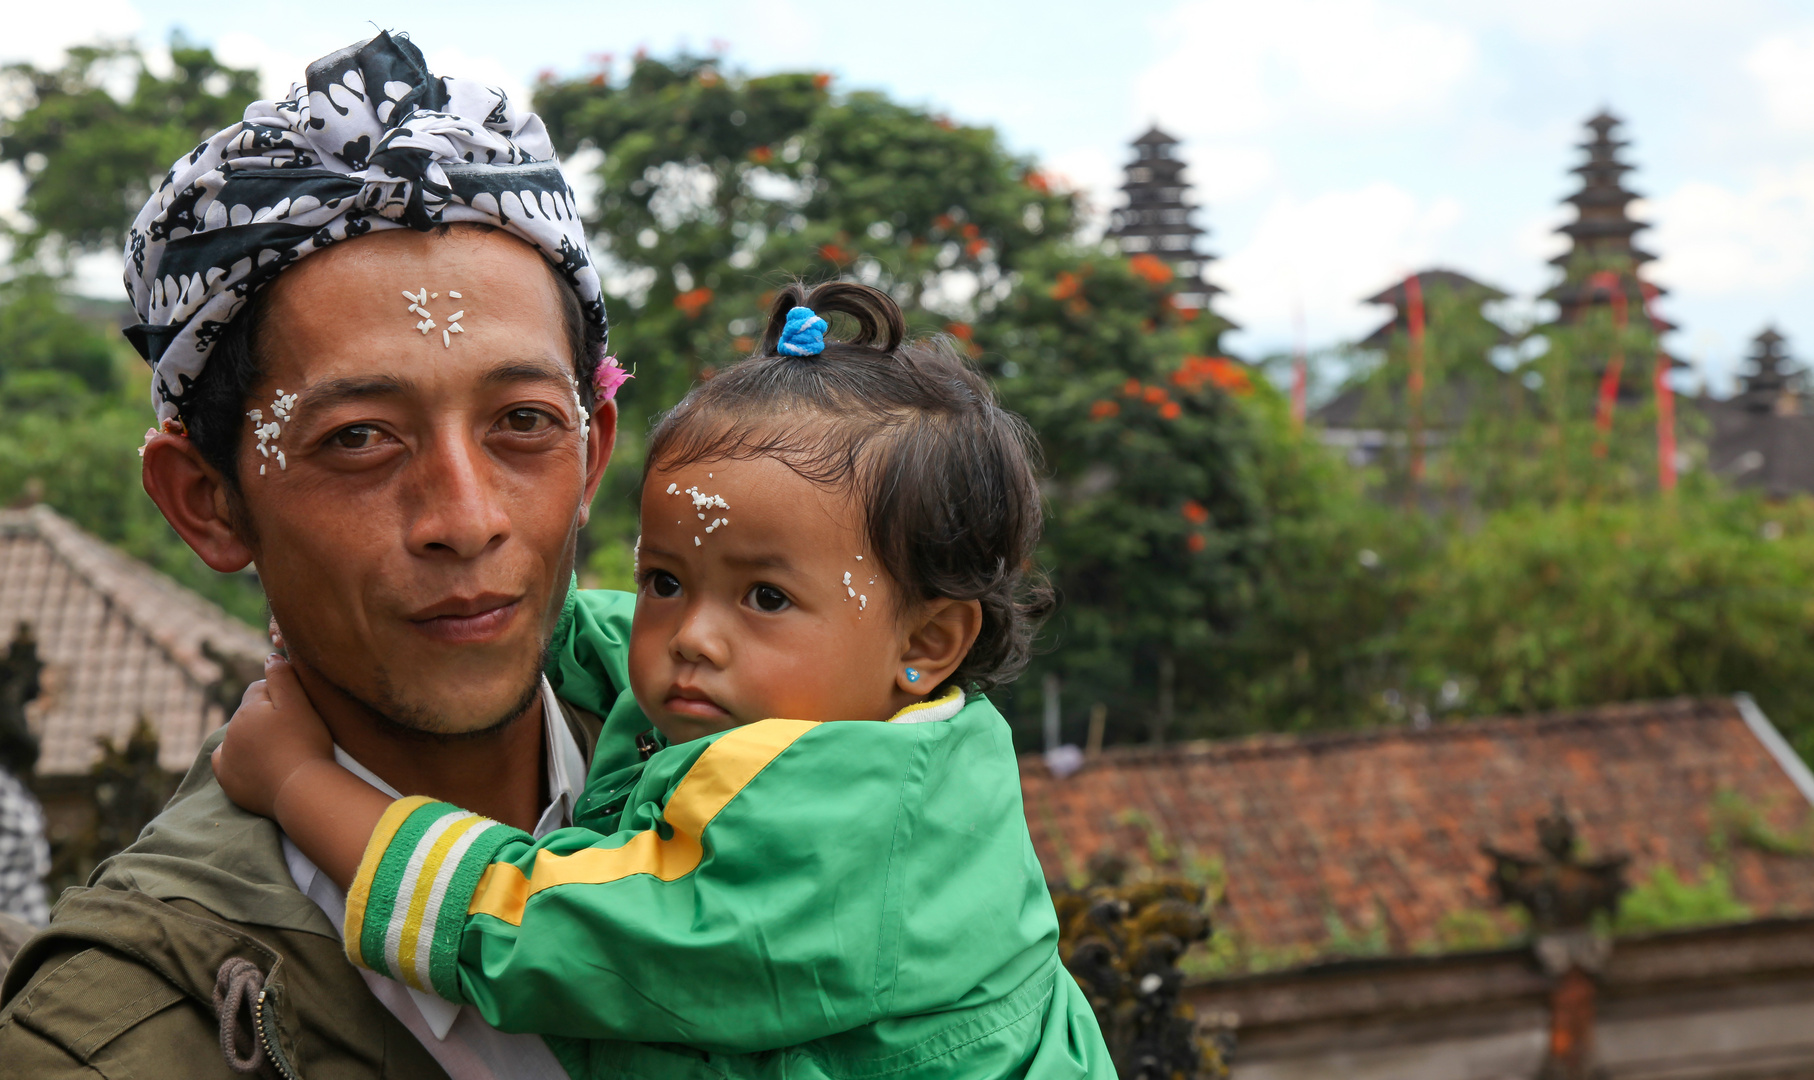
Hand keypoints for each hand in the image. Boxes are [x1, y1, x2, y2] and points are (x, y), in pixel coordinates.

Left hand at [211, 655, 332, 818]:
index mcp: (246, 710)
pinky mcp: (229, 783)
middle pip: (248, 715)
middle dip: (265, 718)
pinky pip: (229, 764)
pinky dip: (240, 761)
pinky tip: (258, 765)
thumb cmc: (306, 742)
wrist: (302, 790)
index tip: (298, 710)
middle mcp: (230, 733)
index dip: (280, 696)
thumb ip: (282, 676)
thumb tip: (269, 656)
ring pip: (240, 738)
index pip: (258, 690)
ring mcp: (227, 759)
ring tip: (283, 751)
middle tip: (294, 732)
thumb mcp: (299, 702)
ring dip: (255, 739)